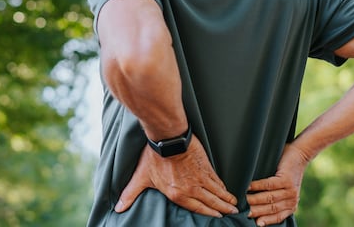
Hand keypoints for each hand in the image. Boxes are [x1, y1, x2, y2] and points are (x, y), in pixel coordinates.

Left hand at [115, 136, 238, 216]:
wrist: (168, 137)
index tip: (218, 216)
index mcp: (177, 195)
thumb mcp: (141, 177)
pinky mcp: (205, 166)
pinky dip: (223, 186)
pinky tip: (227, 188)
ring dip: (226, 199)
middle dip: (222, 208)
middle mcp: (191, 189)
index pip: (197, 208)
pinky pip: (217, 180)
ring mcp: (200, 178)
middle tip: (232, 212)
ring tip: (234, 203)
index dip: (209, 213)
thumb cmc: (154, 157)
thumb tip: (118, 208)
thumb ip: (130, 194)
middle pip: (211, 202)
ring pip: (217, 192)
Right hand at [246, 144, 309, 225]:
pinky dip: (257, 186)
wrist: (300, 155)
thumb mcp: (285, 190)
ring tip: (243, 200)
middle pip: (271, 208)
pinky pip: (269, 185)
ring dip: (254, 200)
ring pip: (269, 198)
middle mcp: (292, 200)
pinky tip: (248, 186)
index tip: (255, 223)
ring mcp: (290, 190)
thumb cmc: (287, 172)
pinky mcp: (286, 179)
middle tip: (244, 213)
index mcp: (291, 205)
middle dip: (256, 211)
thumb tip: (256, 206)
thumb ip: (275, 199)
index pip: (277, 216)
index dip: (265, 220)